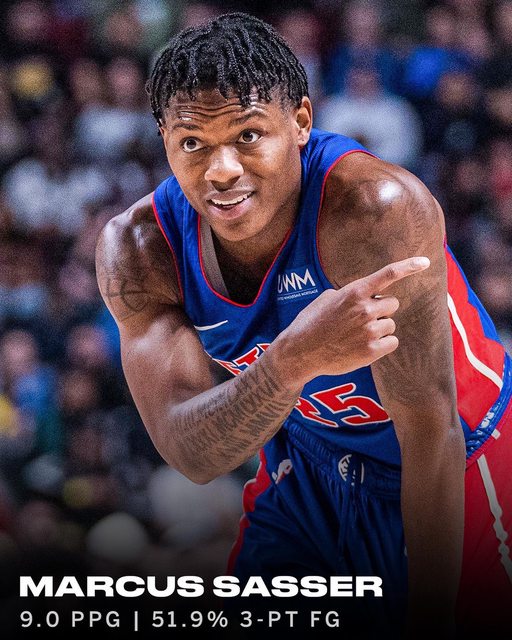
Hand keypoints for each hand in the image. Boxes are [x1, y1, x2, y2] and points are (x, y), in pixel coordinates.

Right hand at [275, 256, 429, 386]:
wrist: (300, 352)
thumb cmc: (311, 323)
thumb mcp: (327, 299)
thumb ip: (351, 294)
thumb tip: (366, 296)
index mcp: (353, 292)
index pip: (387, 275)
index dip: (408, 267)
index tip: (425, 262)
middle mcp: (364, 309)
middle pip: (392, 304)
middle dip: (381, 310)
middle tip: (360, 319)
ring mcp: (369, 331)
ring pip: (391, 324)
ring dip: (379, 328)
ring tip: (356, 335)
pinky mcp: (371, 351)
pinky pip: (392, 342)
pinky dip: (382, 344)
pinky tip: (363, 346)